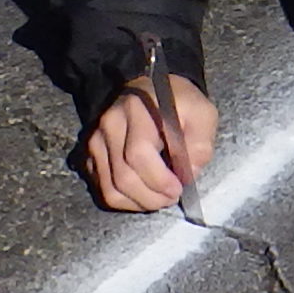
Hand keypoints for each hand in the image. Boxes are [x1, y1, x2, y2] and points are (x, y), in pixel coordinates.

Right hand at [78, 73, 217, 213]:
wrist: (150, 89)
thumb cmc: (178, 102)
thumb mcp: (202, 114)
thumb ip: (200, 145)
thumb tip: (187, 176)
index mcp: (137, 111)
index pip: (138, 154)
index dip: (159, 180)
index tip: (179, 189)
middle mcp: (109, 126)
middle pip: (123, 177)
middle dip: (152, 197)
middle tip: (172, 197)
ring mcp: (96, 142)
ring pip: (111, 190)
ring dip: (139, 203)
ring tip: (159, 198)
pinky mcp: (91, 156)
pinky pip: (104, 191)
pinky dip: (125, 201)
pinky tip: (143, 195)